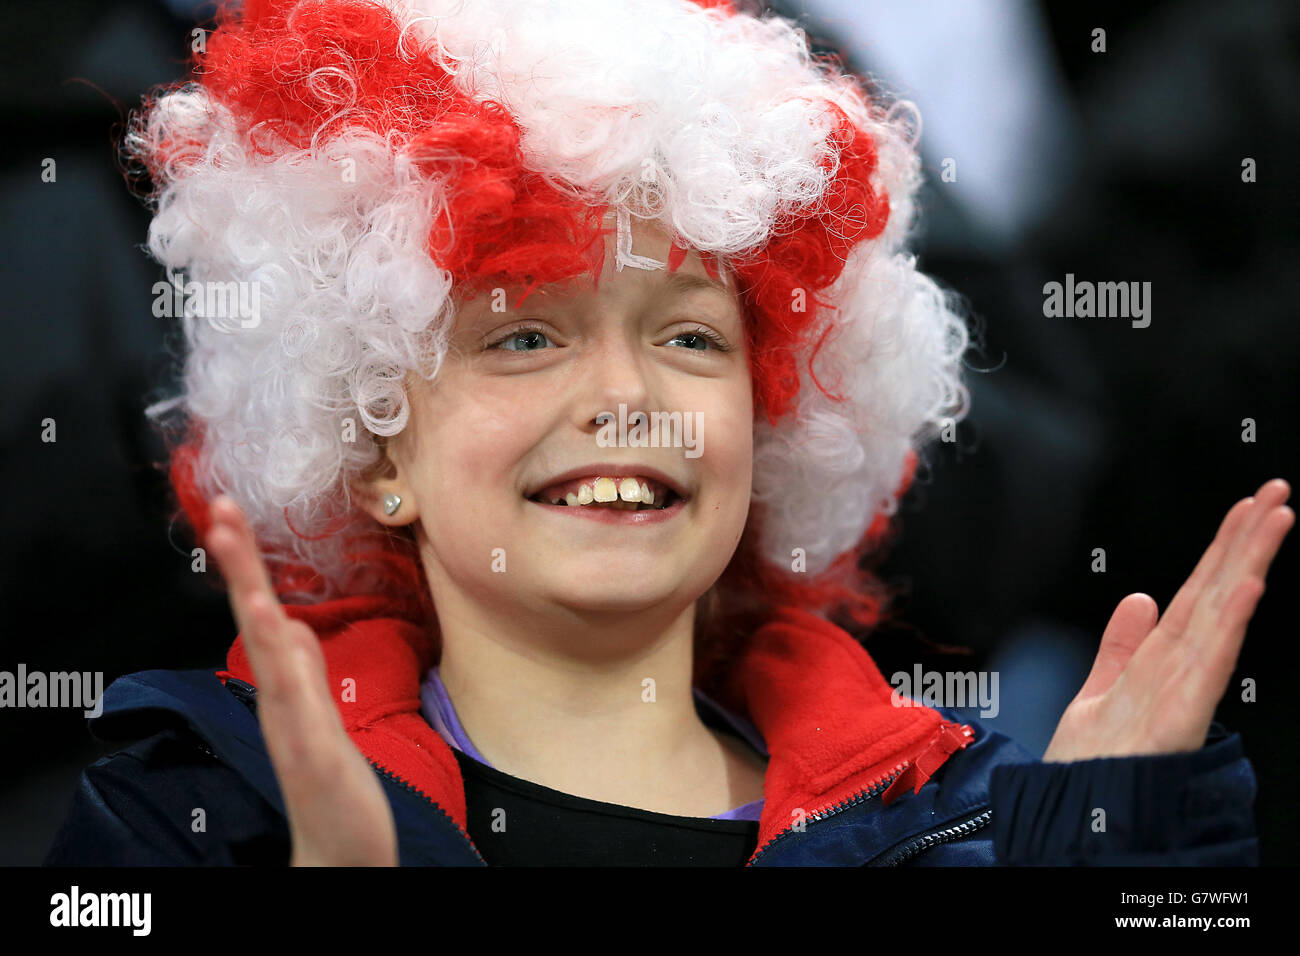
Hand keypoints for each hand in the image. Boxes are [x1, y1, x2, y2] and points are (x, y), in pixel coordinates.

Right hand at [205, 494, 398, 865]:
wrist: (339, 853)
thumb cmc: (328, 787)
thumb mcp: (319, 713)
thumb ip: (304, 671)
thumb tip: (290, 625)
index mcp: (284, 688)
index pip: (261, 614)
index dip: (246, 565)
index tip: (231, 514)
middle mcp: (279, 701)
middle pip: (254, 622)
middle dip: (238, 565)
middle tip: (221, 510)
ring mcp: (292, 726)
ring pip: (267, 654)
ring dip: (250, 600)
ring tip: (235, 550)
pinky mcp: (313, 754)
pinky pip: (293, 702)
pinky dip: (280, 664)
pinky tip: (273, 630)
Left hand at [1042, 478, 1292, 762]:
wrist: (1077, 812)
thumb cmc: (1093, 762)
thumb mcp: (1098, 689)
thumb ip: (1120, 645)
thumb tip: (1138, 599)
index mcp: (1160, 658)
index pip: (1198, 590)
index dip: (1222, 547)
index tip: (1244, 507)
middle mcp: (1177, 667)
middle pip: (1218, 591)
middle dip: (1247, 541)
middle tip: (1276, 492)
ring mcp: (1184, 688)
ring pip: (1222, 615)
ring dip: (1249, 564)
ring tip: (1276, 518)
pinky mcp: (1180, 713)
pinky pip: (1208, 662)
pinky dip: (1228, 623)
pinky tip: (1246, 587)